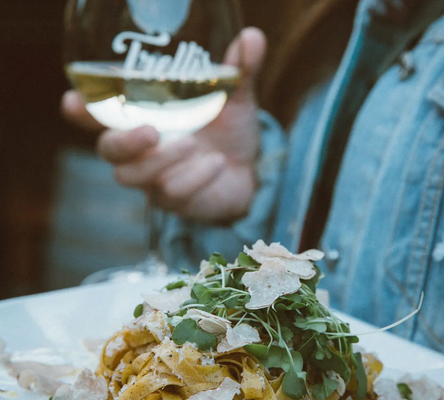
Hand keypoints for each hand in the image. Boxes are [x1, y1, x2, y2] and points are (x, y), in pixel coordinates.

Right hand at [61, 27, 265, 223]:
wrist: (250, 171)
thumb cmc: (230, 132)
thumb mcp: (235, 100)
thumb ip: (237, 74)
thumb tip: (252, 37)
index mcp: (147, 118)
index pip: (102, 115)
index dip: (82, 109)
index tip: (72, 101)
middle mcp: (142, 150)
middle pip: (107, 150)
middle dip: (122, 141)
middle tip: (150, 131)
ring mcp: (154, 178)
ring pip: (131, 176)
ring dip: (160, 161)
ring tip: (192, 145)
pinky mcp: (172, 200)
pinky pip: (170, 192)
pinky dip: (194, 177)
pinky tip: (216, 164)